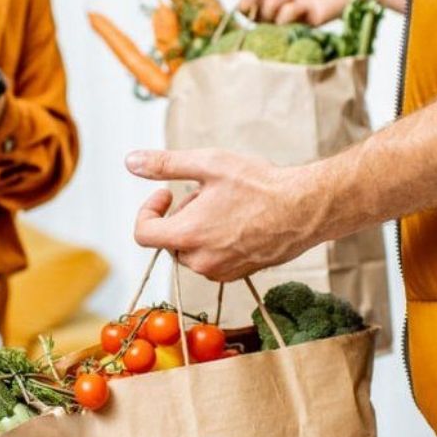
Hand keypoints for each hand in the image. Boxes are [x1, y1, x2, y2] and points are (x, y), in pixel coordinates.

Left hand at [126, 149, 325, 281]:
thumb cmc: (260, 185)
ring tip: (227, 205)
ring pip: (192, 250)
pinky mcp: (238, 274)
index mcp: (187, 235)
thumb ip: (165, 164)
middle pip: (170, 240)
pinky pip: (213, 259)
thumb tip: (131, 162)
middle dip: (182, 215)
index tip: (166, 194)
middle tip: (209, 192)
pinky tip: (240, 220)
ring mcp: (220, 271)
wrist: (305, 209)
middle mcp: (200, 261)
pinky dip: (216, 241)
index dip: (148, 210)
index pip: (143, 234)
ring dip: (199, 228)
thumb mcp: (208, 164)